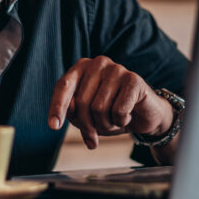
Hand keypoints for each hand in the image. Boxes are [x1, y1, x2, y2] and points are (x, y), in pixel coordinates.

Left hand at [48, 56, 173, 148]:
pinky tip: (128, 115)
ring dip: (106, 124)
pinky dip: (122, 121)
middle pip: (82, 102)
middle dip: (88, 125)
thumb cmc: (111, 113)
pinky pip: (118, 111)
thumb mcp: (87, 115)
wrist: (144, 115)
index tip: (53, 126)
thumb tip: (65, 113)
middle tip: (95, 135)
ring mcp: (117, 69)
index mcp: (82, 67)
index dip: (56, 107)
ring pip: (99, 108)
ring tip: (114, 120)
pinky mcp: (134, 79)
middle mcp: (98, 63)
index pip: (63, 86)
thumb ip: (73, 112)